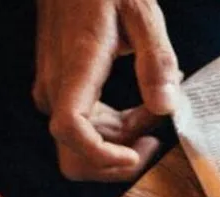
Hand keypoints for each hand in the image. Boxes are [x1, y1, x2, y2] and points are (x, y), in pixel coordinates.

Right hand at [33, 0, 182, 181]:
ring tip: (153, 114)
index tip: (134, 157)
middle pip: (74, 155)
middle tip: (153, 137)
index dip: (100, 155)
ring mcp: (53, 90)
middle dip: (116, 159)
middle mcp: (56, 85)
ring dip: (120, 143)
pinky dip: (114, 130)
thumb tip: (166, 107)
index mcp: (76, 66)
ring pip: (80, 146)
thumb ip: (157, 60)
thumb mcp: (142, 12)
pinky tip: (140, 107)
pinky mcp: (58, 91)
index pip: (70, 128)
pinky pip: (83, 128)